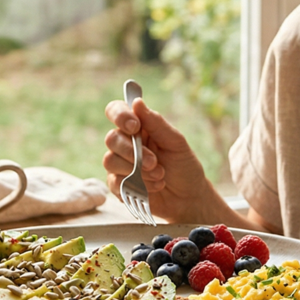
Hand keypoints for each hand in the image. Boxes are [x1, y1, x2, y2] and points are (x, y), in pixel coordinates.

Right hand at [102, 97, 221, 223]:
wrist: (189, 198)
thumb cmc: (184, 167)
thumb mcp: (176, 143)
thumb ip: (156, 123)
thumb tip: (137, 101)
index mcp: (139, 128)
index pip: (116, 111)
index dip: (120, 115)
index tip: (135, 126)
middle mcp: (126, 143)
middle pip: (111, 138)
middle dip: (133, 152)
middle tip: (154, 163)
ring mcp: (120, 165)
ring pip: (110, 161)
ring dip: (136, 171)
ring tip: (159, 176)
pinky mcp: (119, 186)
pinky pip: (115, 182)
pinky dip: (137, 186)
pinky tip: (154, 188)